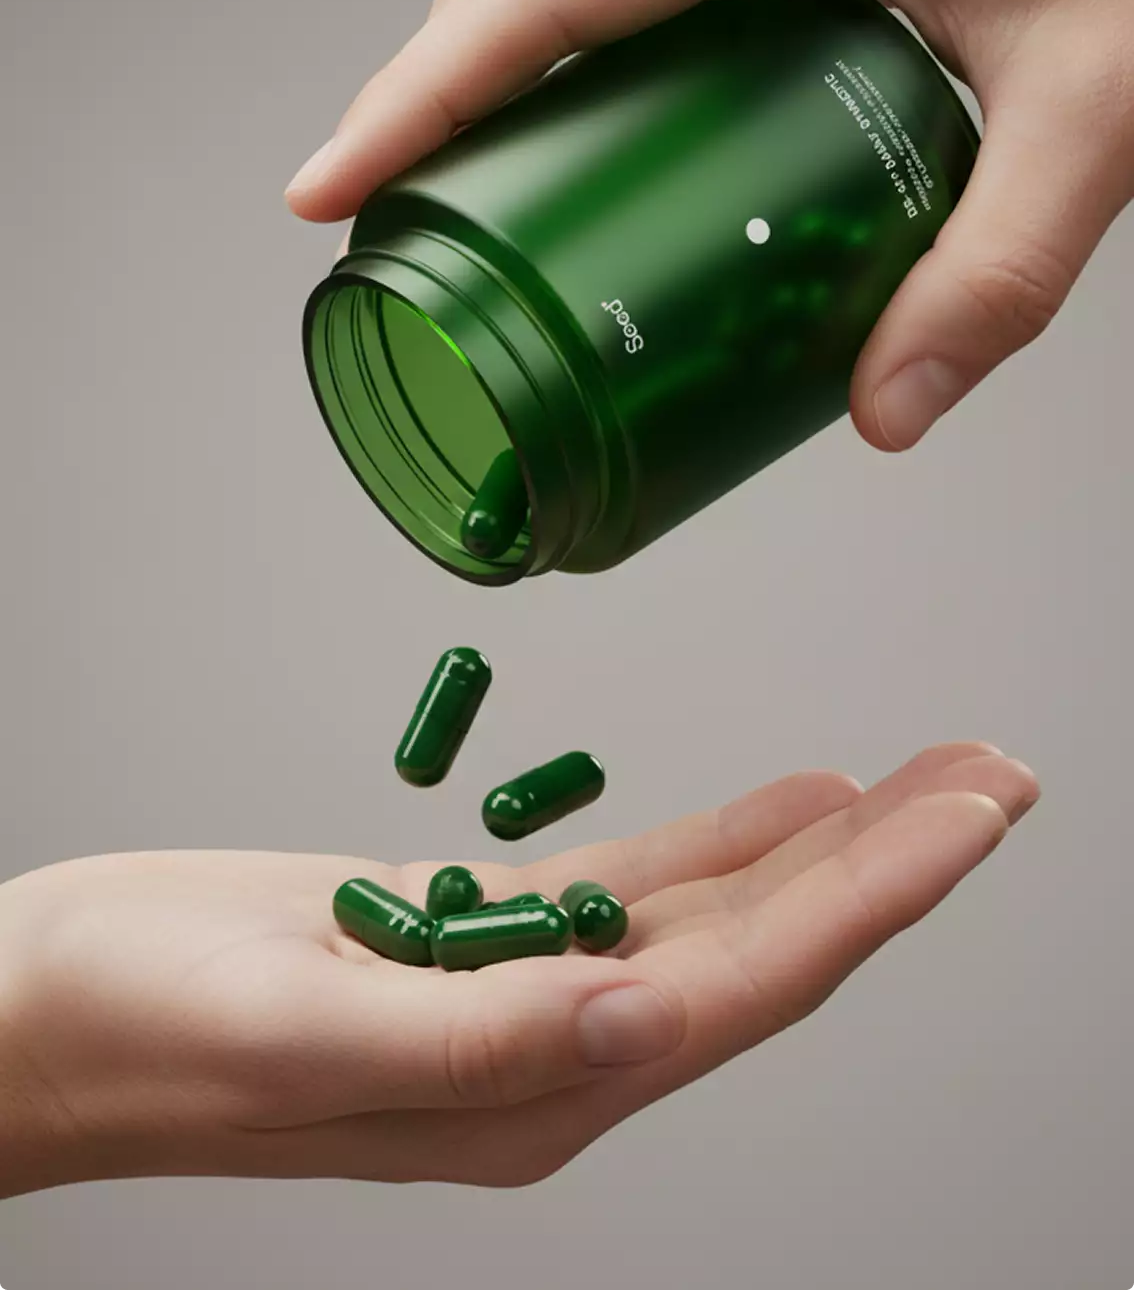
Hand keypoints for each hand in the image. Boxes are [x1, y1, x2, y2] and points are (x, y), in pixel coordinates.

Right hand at [0, 742, 1036, 1198]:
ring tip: (926, 781)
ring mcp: (525, 991)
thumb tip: (641, 1024)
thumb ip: (479, 1042)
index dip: (874, 896)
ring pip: (718, 911)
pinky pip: (638, 884)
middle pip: (767, 947)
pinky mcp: (480, 934)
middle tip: (992, 778)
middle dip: (894, 861)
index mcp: (532, 1094)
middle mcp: (555, 1053)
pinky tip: (789, 806)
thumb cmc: (142, 1027)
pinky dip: (726, 840)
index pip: (748, 985)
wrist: (49, 1008)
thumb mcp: (297, 1035)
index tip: (969, 816)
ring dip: (830, 845)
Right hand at [286, 0, 1132, 450]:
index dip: (417, 92)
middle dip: (426, 95)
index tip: (331, 185)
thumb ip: (999, 272)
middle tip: (378, 215)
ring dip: (489, 76)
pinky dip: (570, 58)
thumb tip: (888, 412)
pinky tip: (581, 145)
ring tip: (453, 196)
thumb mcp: (1098, 106)